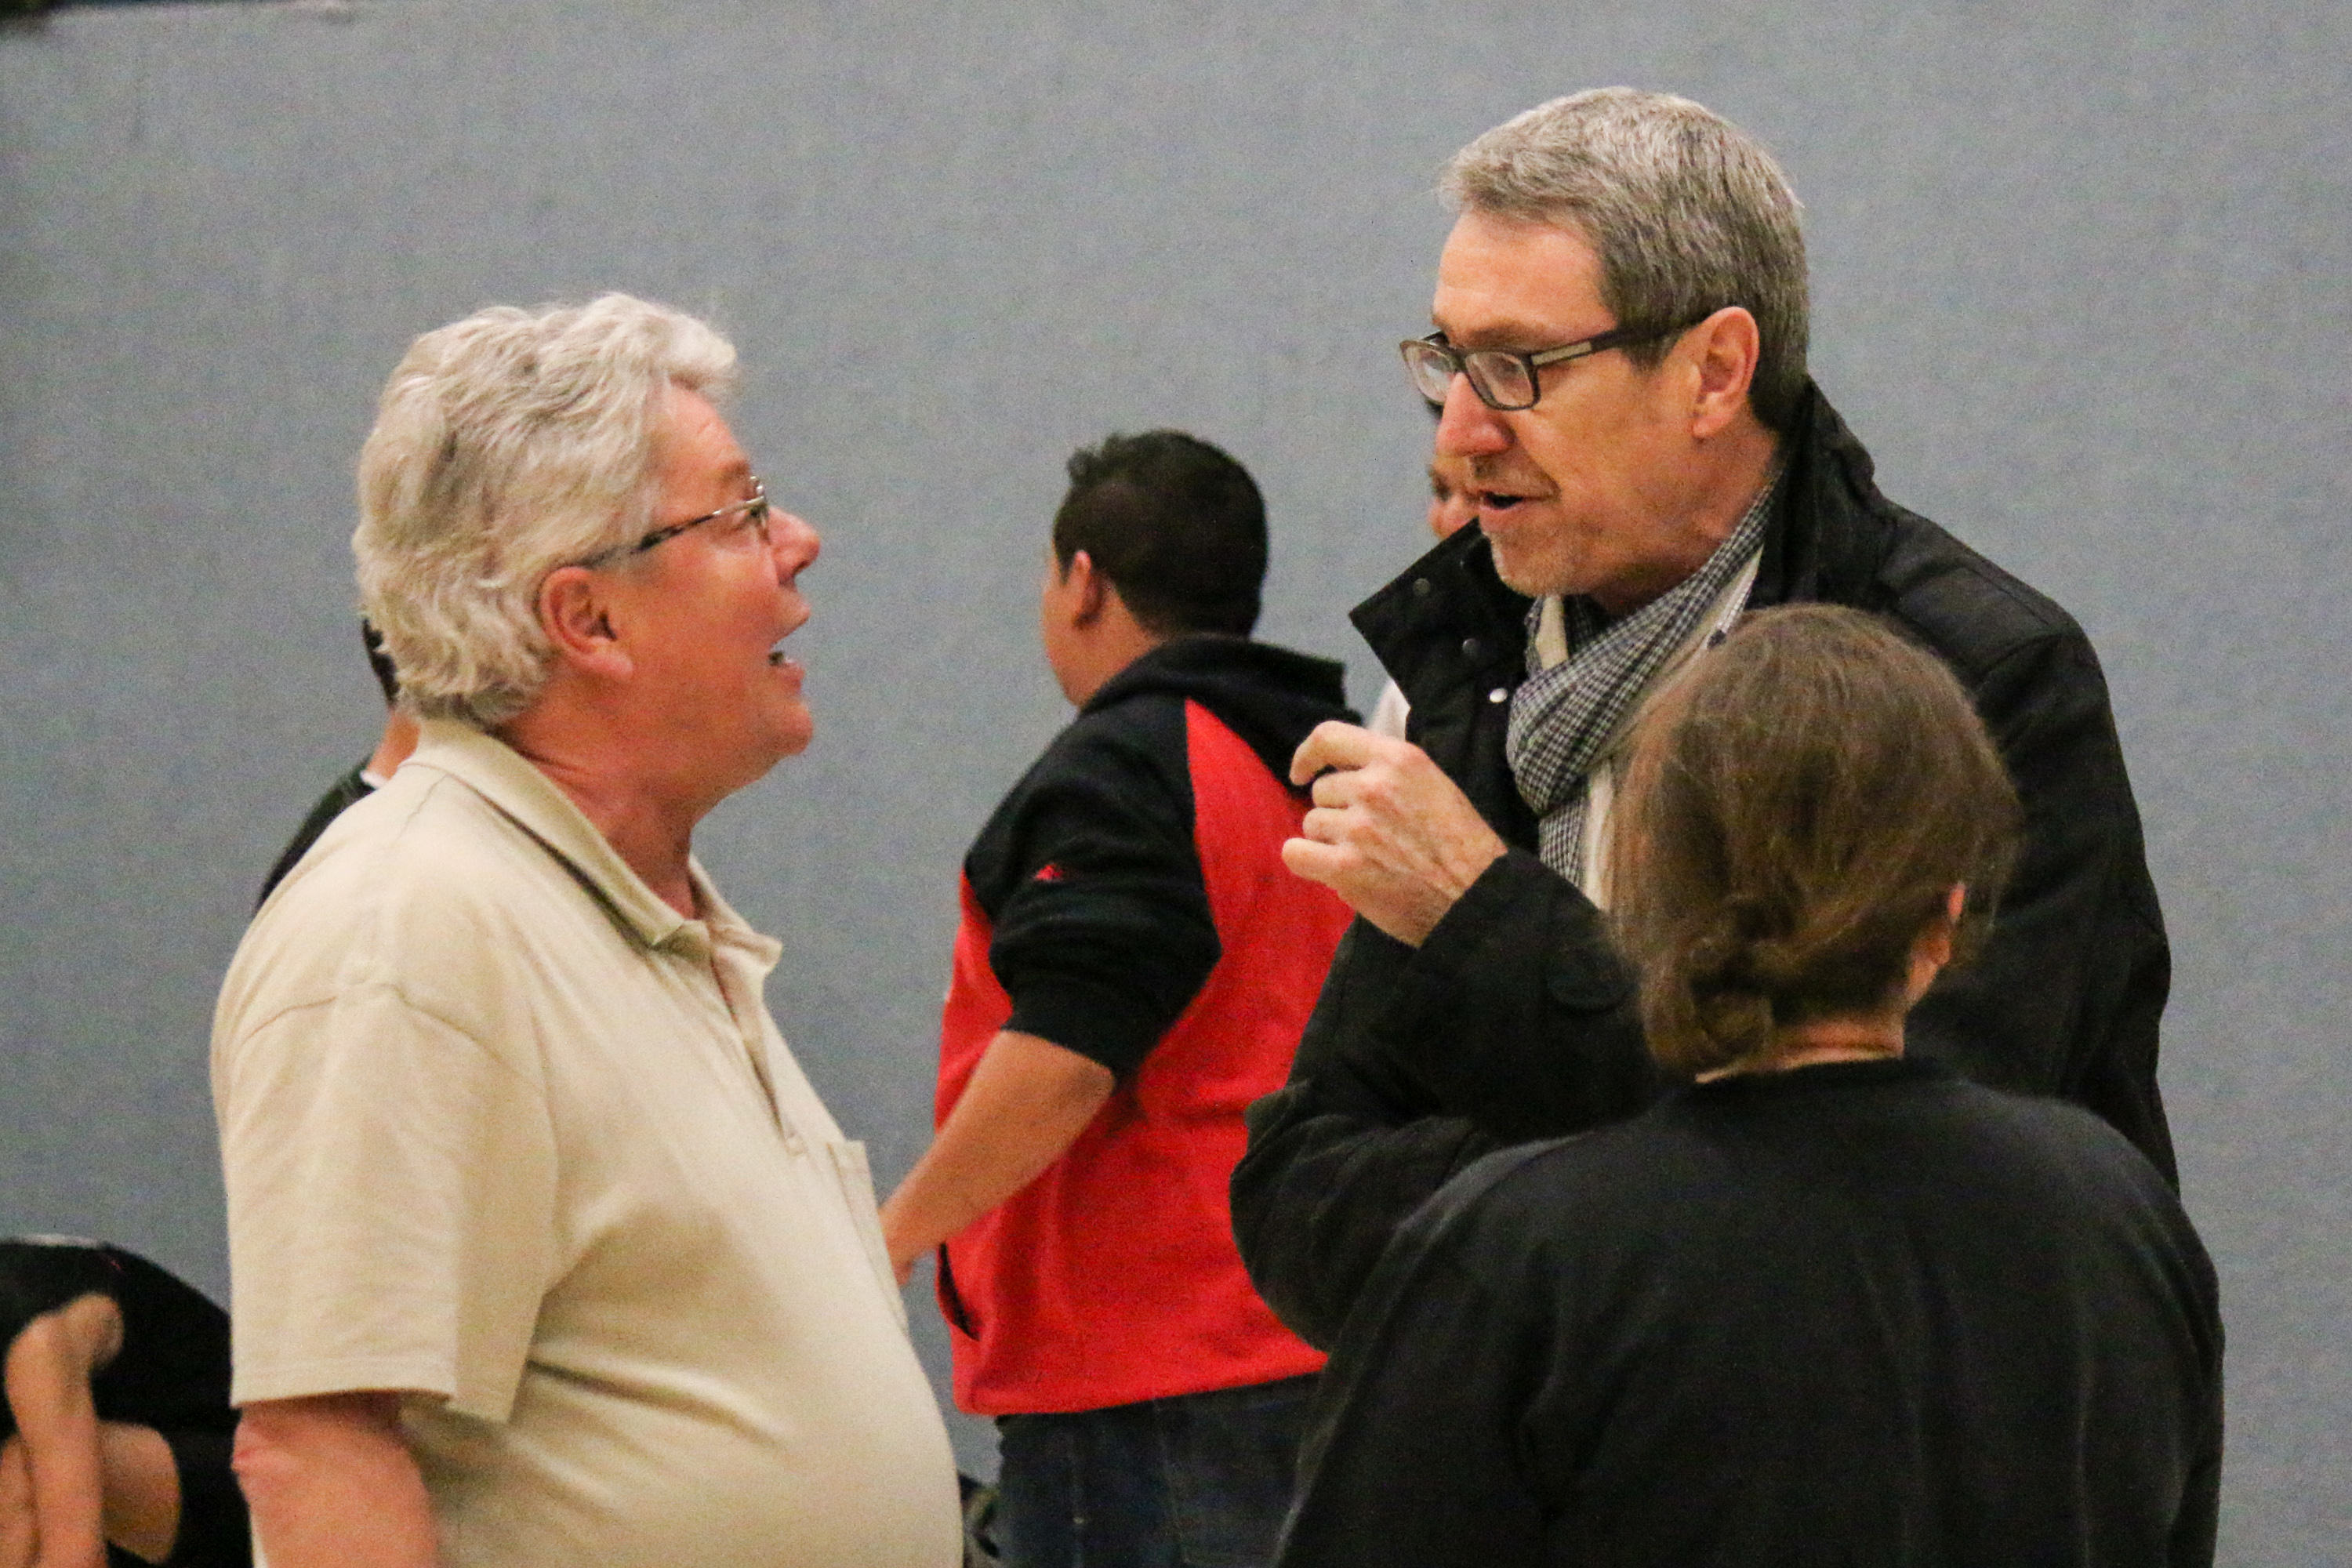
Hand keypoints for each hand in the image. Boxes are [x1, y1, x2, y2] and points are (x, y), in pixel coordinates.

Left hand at [1283, 722, 1506, 945]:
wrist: (1478, 896)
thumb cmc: (1462, 843)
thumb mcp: (1433, 783)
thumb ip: (1389, 772)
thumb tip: (1345, 772)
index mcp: (1398, 759)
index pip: (1329, 737)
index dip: (1308, 755)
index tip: (1304, 773)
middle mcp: (1373, 786)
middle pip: (1322, 790)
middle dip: (1337, 811)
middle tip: (1368, 835)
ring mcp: (1357, 827)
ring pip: (1312, 823)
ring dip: (1329, 840)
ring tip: (1363, 855)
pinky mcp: (1345, 866)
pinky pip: (1295, 853)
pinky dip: (1306, 860)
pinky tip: (1326, 867)